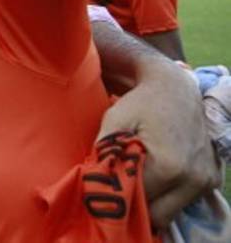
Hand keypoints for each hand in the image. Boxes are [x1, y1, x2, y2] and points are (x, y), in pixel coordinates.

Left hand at [97, 62, 221, 228]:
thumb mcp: (115, 121)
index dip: (117, 195)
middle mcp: (194, 179)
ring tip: (136, 178)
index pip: (137, 201)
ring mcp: (206, 181)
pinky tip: (155, 175)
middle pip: (156, 215)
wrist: (176, 88)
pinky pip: (184, 201)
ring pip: (171, 212)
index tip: (105, 185)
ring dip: (152, 202)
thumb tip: (93, 180)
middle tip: (119, 187)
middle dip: (135, 206)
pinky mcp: (212, 179)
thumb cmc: (141, 102)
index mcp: (170, 166)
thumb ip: (104, 152)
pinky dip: (168, 195)